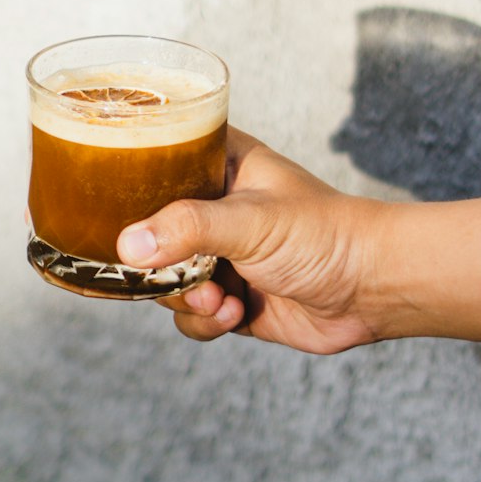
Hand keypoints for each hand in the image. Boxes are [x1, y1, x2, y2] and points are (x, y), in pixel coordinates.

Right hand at [117, 127, 386, 350]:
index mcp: (218, 165)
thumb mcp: (250, 221)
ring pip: (164, 281)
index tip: (106, 205)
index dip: (127, 183)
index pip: (154, 160)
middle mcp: (213, 208)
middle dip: (158, 263)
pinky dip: (204, 321)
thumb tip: (128, 247)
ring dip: (184, 298)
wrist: (374, 290)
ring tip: (220, 297)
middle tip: (175, 271)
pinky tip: (236, 315)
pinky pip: (189, 315)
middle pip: (147, 232)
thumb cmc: (324, 234)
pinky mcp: (230, 298)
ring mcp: (220, 255)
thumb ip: (187, 229)